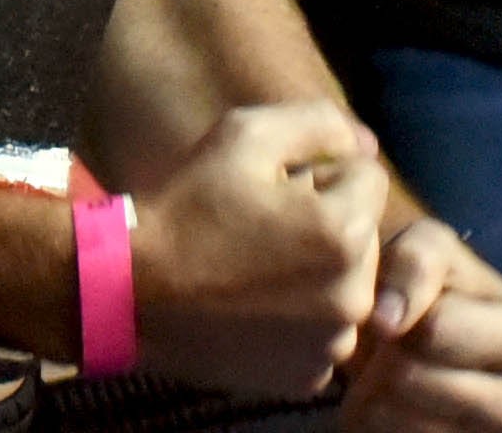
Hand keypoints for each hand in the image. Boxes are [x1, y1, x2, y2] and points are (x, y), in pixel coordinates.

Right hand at [132, 102, 386, 401]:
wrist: (134, 290)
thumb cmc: (190, 205)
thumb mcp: (246, 136)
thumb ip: (319, 124)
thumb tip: (367, 143)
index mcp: (344, 232)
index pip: (367, 178)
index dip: (319, 173)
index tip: (274, 189)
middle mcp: (353, 295)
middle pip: (362, 235)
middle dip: (325, 223)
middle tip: (261, 228)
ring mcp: (331, 344)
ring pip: (345, 285)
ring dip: (316, 272)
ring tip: (254, 267)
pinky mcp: (309, 376)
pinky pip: (324, 331)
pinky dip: (300, 319)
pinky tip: (253, 306)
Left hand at [342, 217, 501, 425]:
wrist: (431, 339)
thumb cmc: (436, 286)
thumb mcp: (432, 246)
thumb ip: (417, 263)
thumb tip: (389, 321)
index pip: (438, 328)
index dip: (398, 309)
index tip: (397, 303)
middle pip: (411, 378)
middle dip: (381, 352)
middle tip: (384, 339)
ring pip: (393, 417)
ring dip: (370, 388)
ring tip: (386, 366)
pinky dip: (372, 419)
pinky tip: (390, 399)